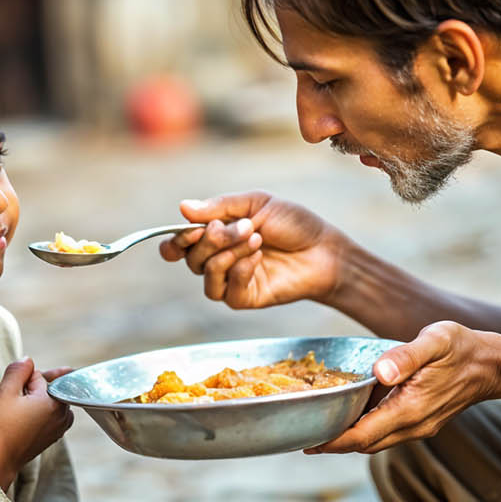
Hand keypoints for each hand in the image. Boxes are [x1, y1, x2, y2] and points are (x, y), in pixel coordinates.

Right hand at [0, 358, 73, 488]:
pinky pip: (46, 417)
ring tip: (14, 412)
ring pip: (47, 403)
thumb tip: (27, 360)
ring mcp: (60, 428)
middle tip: (12, 402)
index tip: (14, 385)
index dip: (23, 378)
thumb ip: (19, 370)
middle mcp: (64, 415)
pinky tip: (19, 421)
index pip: (40, 376)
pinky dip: (35, 415)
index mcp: (57, 401)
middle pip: (47, 389)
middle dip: (30, 390)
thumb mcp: (6, 391)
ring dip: (32, 402)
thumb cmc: (1, 427)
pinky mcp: (52, 437)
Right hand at [158, 191, 348, 308]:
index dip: (177, 240)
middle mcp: (218, 259)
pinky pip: (226, 292)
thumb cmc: (293, 223)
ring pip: (205, 274)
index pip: (178, 245)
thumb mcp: (256, 203)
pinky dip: (240, 270)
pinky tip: (259, 258)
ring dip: (229, 253)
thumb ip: (220, 206)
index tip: (194, 229)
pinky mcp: (244, 298)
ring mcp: (230, 280)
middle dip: (213, 240)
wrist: (323, 249)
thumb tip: (183, 207)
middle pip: (190, 258)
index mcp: (215, 235)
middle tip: (244, 226)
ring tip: (256, 239)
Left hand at [309, 321, 500, 453]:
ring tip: (319, 424)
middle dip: (332, 443)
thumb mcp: (435, 341)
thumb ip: (406, 356)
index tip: (305, 441)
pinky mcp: (422, 422)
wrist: (494, 365)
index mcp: (411, 408)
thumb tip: (378, 373)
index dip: (332, 441)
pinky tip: (351, 411)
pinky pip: (387, 432)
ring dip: (348, 437)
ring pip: (375, 441)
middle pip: (364, 445)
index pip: (362, 436)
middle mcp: (413, 425)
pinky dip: (365, 428)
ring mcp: (419, 427)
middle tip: (301, 433)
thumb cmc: (462, 347)